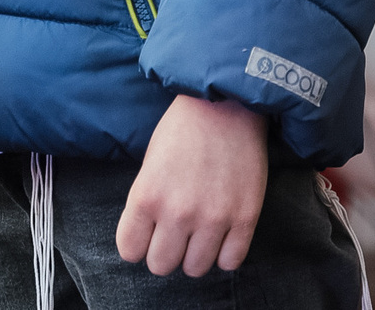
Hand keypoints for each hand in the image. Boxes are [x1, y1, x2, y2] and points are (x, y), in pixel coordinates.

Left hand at [117, 94, 269, 276]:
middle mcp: (178, 213)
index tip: (146, 235)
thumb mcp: (149, 162)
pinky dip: (224, 254)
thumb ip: (146, 202)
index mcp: (147, 196)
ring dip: (194, 255)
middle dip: (164, 252)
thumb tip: (147, 236)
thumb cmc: (183, 129)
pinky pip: (230, 262)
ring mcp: (213, 218)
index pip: (129, 250)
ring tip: (198, 234)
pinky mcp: (244, 219)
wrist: (226, 105)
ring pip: (195, 269)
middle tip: (173, 235)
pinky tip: (221, 236)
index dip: (137, 244)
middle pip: (161, 265)